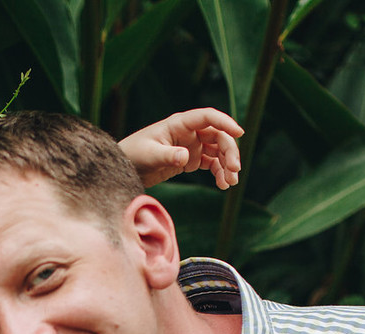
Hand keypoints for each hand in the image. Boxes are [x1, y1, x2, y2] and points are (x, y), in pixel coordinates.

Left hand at [118, 108, 243, 189]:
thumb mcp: (149, 155)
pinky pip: (211, 163)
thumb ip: (167, 155)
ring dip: (227, 164)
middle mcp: (189, 132)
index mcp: (179, 124)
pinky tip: (223, 184)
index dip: (225, 122)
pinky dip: (219, 173)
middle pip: (218, 136)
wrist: (125, 167)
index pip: (207, 117)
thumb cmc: (134, 154)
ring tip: (230, 182)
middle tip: (234, 170)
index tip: (239, 133)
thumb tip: (186, 156)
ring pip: (218, 151)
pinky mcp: (191, 160)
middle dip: (229, 151)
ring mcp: (192, 145)